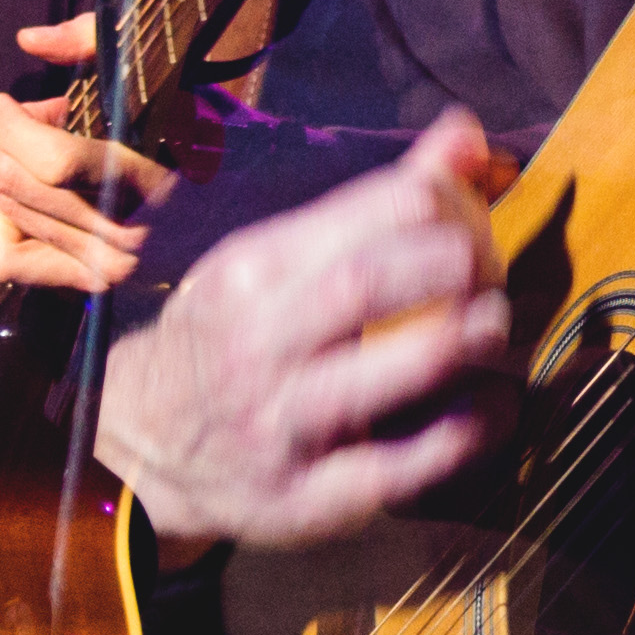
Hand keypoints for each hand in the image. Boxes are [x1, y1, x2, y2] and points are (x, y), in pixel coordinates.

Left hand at [0, 15, 187, 295]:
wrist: (247, 212)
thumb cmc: (209, 137)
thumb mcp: (167, 76)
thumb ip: (95, 43)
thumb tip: (28, 39)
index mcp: (151, 182)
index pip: (52, 162)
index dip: (12, 125)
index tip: (8, 103)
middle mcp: (127, 234)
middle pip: (20, 183)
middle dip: (12, 140)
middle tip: (42, 120)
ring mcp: (110, 267)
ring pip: (12, 214)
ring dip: (14, 174)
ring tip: (44, 154)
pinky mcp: (95, 285)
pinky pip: (11, 264)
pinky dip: (3, 231)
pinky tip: (24, 203)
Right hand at [90, 113, 519, 550]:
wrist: (139, 445)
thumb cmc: (230, 335)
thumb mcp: (273, 258)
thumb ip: (374, 204)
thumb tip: (467, 135)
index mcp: (249, 274)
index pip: (352, 221)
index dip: (430, 204)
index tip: (471, 207)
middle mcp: (256, 346)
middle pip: (361, 288)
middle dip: (446, 266)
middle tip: (490, 265)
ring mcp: (277, 427)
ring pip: (371, 380)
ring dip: (454, 346)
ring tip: (494, 325)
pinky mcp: (304, 499)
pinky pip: (390, 471)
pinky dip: (457, 438)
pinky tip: (495, 408)